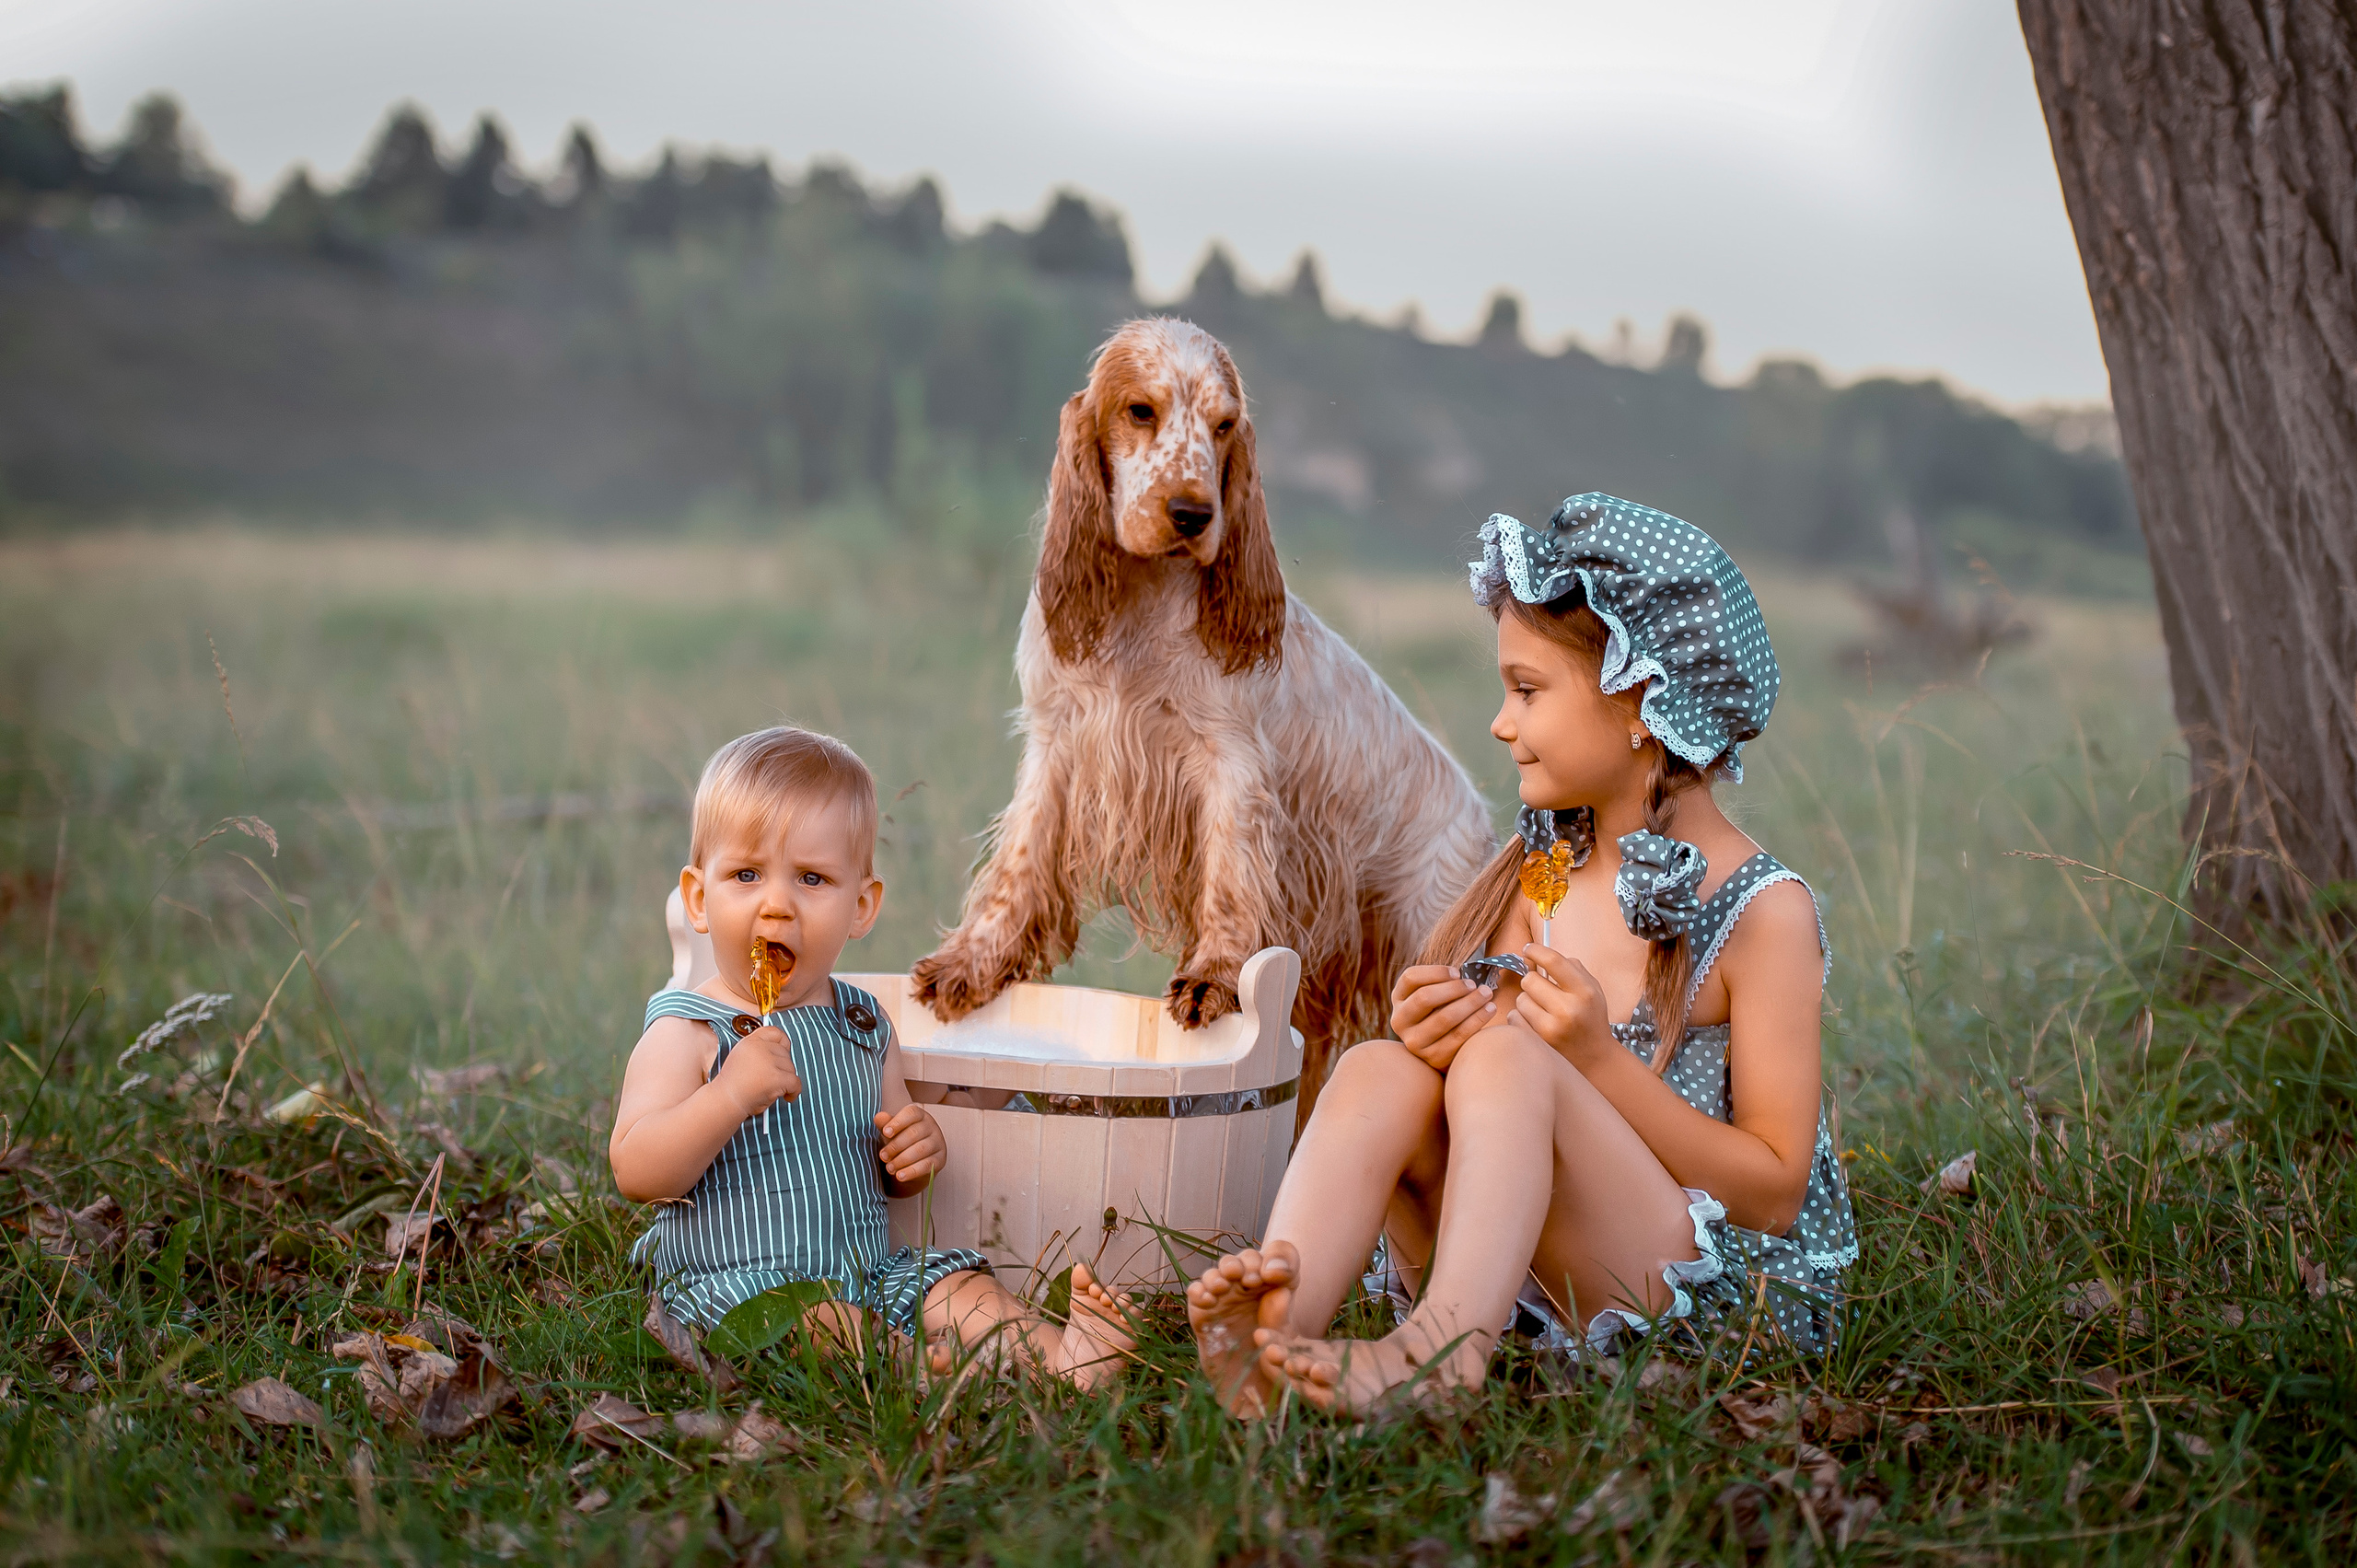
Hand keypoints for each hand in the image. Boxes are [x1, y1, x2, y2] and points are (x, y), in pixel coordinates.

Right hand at [711, 1024, 801, 1116]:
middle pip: (785, 1053)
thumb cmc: (733, 1085)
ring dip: (785, 1079)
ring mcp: (769, 1062)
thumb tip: (780, 1049)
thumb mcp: (741, 1057)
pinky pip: (795, 1082)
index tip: (783, 1052)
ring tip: (771, 1088)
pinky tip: (787, 1096)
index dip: (782, 1043)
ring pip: (791, 1068)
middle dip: (782, 1067)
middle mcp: (760, 1048)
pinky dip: (794, 1091)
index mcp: (750, 1042)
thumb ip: (758, 1050)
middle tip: (771, 1079)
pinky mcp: (776, 1077)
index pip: (774, 1032)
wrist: (725, 1101)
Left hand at [875, 1105, 945, 1185]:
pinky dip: (911, 1171)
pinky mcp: (940, 1160)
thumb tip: (878, 1117)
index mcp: (919, 1115)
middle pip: (914, 1133)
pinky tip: (900, 1176)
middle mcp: (931, 1126)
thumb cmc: (901, 1142)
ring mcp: (938, 1143)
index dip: (897, 1122)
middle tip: (883, 1156)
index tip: (885, 1133)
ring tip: (889, 1168)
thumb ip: (884, 1124)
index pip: (911, 1114)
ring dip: (902, 1160)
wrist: (912, 1163)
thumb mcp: (891, 1132)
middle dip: (895, 1146)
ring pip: (921, 1149)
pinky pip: (927, 1165)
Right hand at [1389, 963, 1498, 1072]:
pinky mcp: (1433, 1058)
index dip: (1436, 972)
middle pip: (1425, 998)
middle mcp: (1400, 1021)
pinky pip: (1459, 1036)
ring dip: (1470, 1003)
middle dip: (1454, 989)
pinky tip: (1490, 1009)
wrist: (1445, 1048)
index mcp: (1399, 999)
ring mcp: (1414, 1042)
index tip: (1458, 972)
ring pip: (1444, 1018)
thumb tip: (1463, 973)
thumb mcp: (1434, 995)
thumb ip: (1441, 982)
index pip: (1410, 978)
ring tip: (1487, 994)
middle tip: (1475, 985)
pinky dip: (1477, 1020)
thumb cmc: (1443, 1010)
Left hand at [1511, 943, 1613, 1065]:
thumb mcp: (1593, 989)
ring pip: (1520, 999)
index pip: (1553, 961)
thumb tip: (1541, 953)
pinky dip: (1521, 1017)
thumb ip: (1571, 969)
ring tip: (1542, 1010)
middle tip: (1541, 989)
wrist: (1595, 1058)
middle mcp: (1568, 1009)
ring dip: (1527, 1001)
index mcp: (1584, 992)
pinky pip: (1514, 1017)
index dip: (1536, 950)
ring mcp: (1551, 1028)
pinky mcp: (1537, 1042)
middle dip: (1533, 981)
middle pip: (1529, 980)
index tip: (1528, 949)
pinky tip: (1535, 1023)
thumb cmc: (1590, 1018)